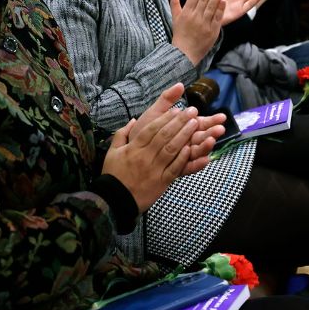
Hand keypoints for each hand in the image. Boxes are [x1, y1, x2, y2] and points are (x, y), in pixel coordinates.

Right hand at [102, 106, 222, 211]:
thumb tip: (133, 121)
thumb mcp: (112, 152)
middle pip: (164, 136)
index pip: (152, 129)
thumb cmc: (113, 174)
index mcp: (134, 148)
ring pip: (171, 149)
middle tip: (191, 111)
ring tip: (195, 124)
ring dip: (184, 135)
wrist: (115, 200)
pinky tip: (191, 148)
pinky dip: (183, 158)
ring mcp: (154, 169)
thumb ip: (122, 134)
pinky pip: (174, 168)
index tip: (177, 109)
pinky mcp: (161, 182)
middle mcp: (145, 156)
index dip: (165, 118)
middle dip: (179, 122)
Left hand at [129, 82, 225, 168]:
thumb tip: (180, 84)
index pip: (200, 123)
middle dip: (211, 133)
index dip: (211, 120)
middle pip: (201, 137)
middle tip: (220, 129)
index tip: (221, 116)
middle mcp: (184, 142)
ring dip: (205, 147)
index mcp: (182, 129)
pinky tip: (204, 160)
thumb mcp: (155, 112)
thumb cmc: (143, 130)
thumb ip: (167, 99)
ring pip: (196, 152)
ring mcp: (180, 156)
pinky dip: (196, 164)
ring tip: (211, 141)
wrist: (129, 148)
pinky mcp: (175, 169)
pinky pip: (188, 168)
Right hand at [170, 0, 223, 64]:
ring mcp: (204, 24)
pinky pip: (217, 18)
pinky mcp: (212, 31)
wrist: (184, 54)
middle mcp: (195, 17)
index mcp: (186, 13)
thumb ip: (175, 4)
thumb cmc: (180, 35)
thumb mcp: (175, 19)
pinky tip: (223, 1)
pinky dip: (220, 10)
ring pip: (211, 7)